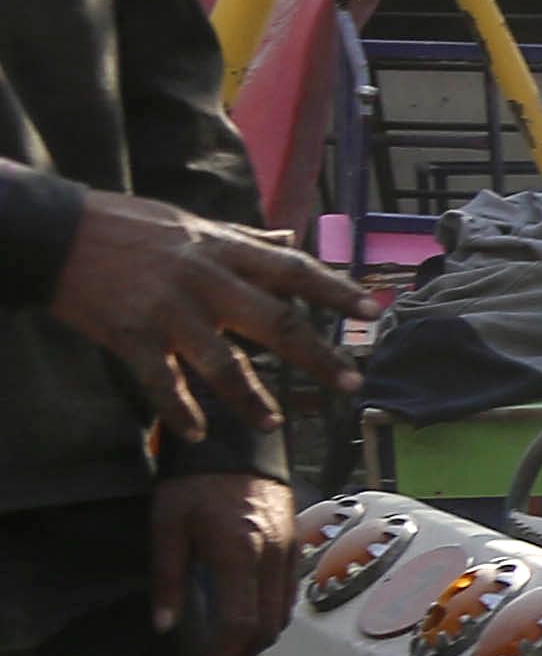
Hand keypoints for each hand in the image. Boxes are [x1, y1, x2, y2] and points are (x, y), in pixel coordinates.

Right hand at [47, 194, 361, 446]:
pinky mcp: (132, 336)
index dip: (334, 290)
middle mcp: (204, 280)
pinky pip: (163, 383)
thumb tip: (288, 237)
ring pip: (223, 363)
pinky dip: (181, 410)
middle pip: (275, 322)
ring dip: (251, 398)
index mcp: (222, 250)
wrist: (53, 234)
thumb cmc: (126, 227)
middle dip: (317, 355)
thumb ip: (243, 238)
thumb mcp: (190, 222)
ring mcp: (169, 311)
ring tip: (273, 422)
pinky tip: (197, 432)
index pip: (292, 269)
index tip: (373, 310)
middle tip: (351, 382)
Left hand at [147, 472, 298, 655]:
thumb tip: (164, 625)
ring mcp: (290, 552)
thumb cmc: (195, 482)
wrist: (236, 443)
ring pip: (283, 614)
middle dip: (241, 655)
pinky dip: (270, 616)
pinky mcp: (297, 546)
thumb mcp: (167, 525)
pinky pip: (288, 594)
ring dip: (257, 639)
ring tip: (228, 647)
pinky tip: (247, 616)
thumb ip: (167, 576)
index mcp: (239, 552)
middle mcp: (272, 557)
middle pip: (267, 627)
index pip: (240, 623)